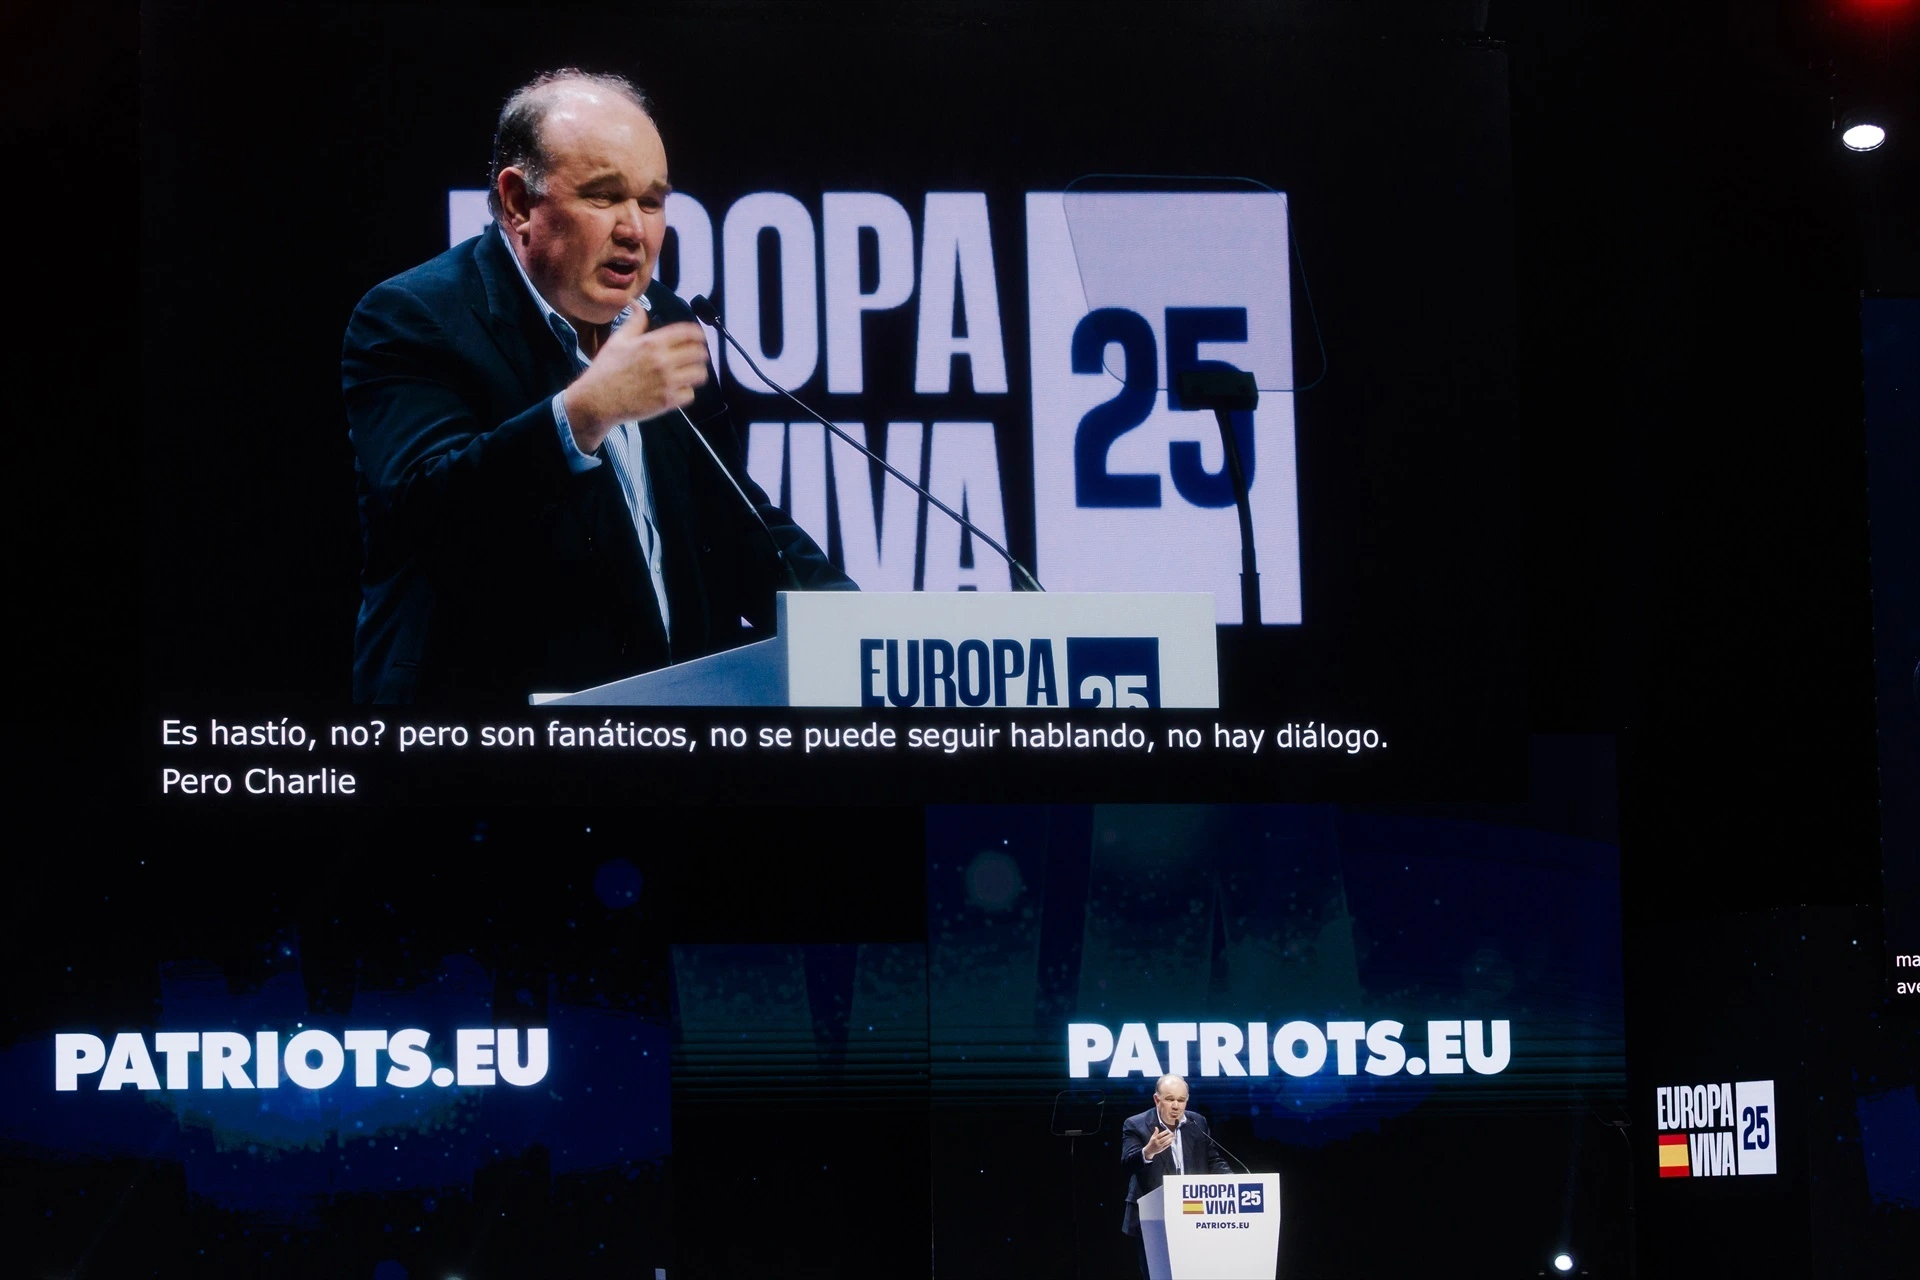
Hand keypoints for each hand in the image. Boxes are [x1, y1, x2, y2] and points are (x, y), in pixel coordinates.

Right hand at [562, 318, 710, 451]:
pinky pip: (690, 394)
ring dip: (697, 371)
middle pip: (699, 353)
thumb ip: (634, 322)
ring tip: (691, 372)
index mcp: (652, 343)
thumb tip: (638, 305)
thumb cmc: (606, 370)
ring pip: (699, 374)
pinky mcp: (667, 401)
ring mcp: (667, 382)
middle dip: (701, 352)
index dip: (698, 333)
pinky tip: (679, 389)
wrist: (597, 401)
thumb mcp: (618, 341)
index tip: (700, 336)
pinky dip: (687, 391)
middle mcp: (663, 361)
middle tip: (697, 355)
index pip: (687, 332)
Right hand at [1143, 1125, 1174, 1160]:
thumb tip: (1156, 1127)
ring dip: (1170, 1140)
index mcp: (1155, 1139)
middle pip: (1164, 1139)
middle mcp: (1157, 1142)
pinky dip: (1169, 1144)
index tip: (1168, 1130)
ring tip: (1173, 1137)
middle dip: (1169, 1136)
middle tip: (1172, 1133)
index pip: (1160, 1135)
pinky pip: (1166, 1146)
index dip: (1164, 1132)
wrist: (1149, 1150)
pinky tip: (1171, 1141)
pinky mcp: (1161, 1149)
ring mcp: (1159, 1146)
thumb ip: (1155, 1132)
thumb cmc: (1151, 1143)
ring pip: (1166, 1142)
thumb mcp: (1152, 1137)